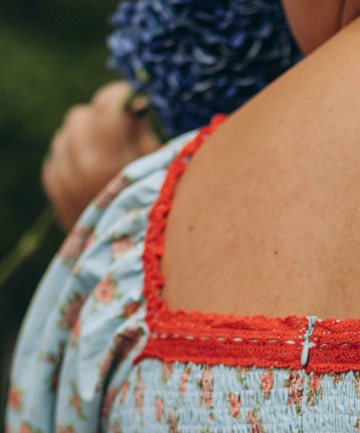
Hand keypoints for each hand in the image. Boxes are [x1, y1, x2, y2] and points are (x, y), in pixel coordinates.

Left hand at [42, 81, 160, 230]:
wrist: (133, 264)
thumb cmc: (159, 212)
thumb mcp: (161, 171)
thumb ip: (144, 132)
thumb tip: (134, 103)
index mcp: (110, 155)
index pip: (108, 102)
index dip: (122, 99)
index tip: (134, 108)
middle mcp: (80, 163)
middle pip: (81, 116)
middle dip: (99, 121)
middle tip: (119, 138)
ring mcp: (63, 177)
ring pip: (65, 135)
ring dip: (83, 140)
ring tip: (105, 161)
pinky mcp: (54, 189)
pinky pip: (56, 157)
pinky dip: (71, 160)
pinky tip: (91, 176)